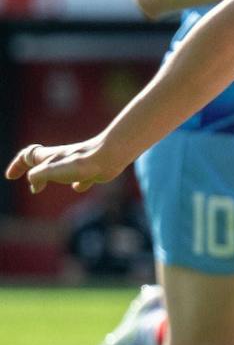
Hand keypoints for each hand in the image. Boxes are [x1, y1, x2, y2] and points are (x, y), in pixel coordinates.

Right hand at [7, 135, 123, 194]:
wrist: (110, 157)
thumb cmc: (80, 163)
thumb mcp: (51, 170)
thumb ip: (37, 176)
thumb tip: (34, 185)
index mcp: (49, 156)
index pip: (26, 157)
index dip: (17, 166)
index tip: (10, 177)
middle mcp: (62, 158)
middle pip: (42, 163)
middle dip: (33, 173)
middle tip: (33, 188)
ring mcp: (77, 165)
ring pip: (61, 170)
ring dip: (52, 177)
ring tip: (46, 186)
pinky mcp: (92, 171)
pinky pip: (81, 178)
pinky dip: (78, 183)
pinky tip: (79, 186)